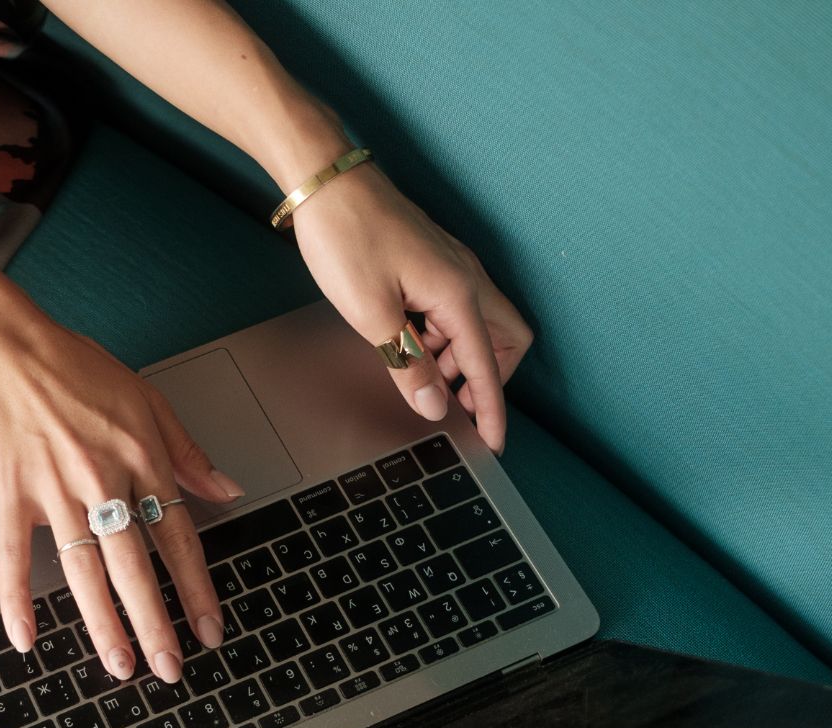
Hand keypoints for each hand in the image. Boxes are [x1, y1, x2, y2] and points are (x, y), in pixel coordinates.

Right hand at [0, 319, 240, 681]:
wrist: (9, 348)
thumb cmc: (77, 368)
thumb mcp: (149, 402)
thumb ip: (188, 453)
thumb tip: (227, 491)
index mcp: (142, 459)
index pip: (178, 538)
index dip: (196, 589)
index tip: (209, 628)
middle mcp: (103, 480)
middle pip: (135, 566)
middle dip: (155, 623)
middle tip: (169, 668)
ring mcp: (55, 492)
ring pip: (84, 571)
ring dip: (103, 624)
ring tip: (119, 664)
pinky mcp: (13, 495)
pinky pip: (14, 557)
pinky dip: (17, 599)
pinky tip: (26, 638)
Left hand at [288, 162, 534, 452]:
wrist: (324, 179)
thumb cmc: (344, 236)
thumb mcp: (371, 313)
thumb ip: (407, 364)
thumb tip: (434, 406)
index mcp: (458, 292)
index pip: (488, 366)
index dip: (490, 410)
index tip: (492, 444)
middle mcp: (466, 277)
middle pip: (506, 340)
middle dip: (487, 376)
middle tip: (451, 401)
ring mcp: (452, 266)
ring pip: (479, 323)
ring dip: (459, 355)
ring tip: (417, 370)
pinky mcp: (433, 261)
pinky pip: (455, 307)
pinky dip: (441, 333)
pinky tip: (405, 339)